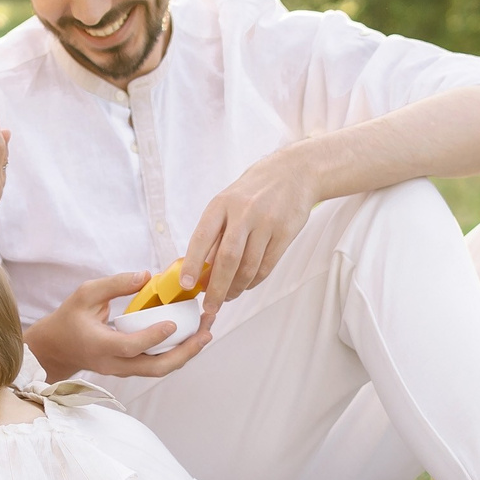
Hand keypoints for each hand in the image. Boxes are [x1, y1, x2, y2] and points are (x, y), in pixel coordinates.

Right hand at [23, 271, 214, 381]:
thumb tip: (146, 276)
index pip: (130, 347)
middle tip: (205, 333)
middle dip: (185, 353)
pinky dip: (176, 353)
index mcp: (100, 346)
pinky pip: (156, 366)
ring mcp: (122, 370)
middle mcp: (113, 364)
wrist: (57, 349)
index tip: (173, 323)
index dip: (153, 337)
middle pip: (154, 369)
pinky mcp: (130, 369)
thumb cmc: (69, 319)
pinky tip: (191, 336)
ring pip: (159, 370)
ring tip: (205, 333)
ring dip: (185, 354)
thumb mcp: (85, 294)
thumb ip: (114, 284)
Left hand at [182, 148, 318, 329]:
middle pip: (227, 259)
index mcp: (221, 204)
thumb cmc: (253, 191)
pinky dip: (254, 281)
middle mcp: (243, 212)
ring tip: (228, 297)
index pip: (202, 237)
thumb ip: (216, 232)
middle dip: (216, 288)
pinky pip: (266, 266)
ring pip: (248, 267)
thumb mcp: (228, 202)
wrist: (293, 172)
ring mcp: (266, 222)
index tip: (186, 284)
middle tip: (209, 307)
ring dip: (236, 288)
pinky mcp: (285, 232)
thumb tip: (199, 269)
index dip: (192, 263)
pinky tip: (246, 285)